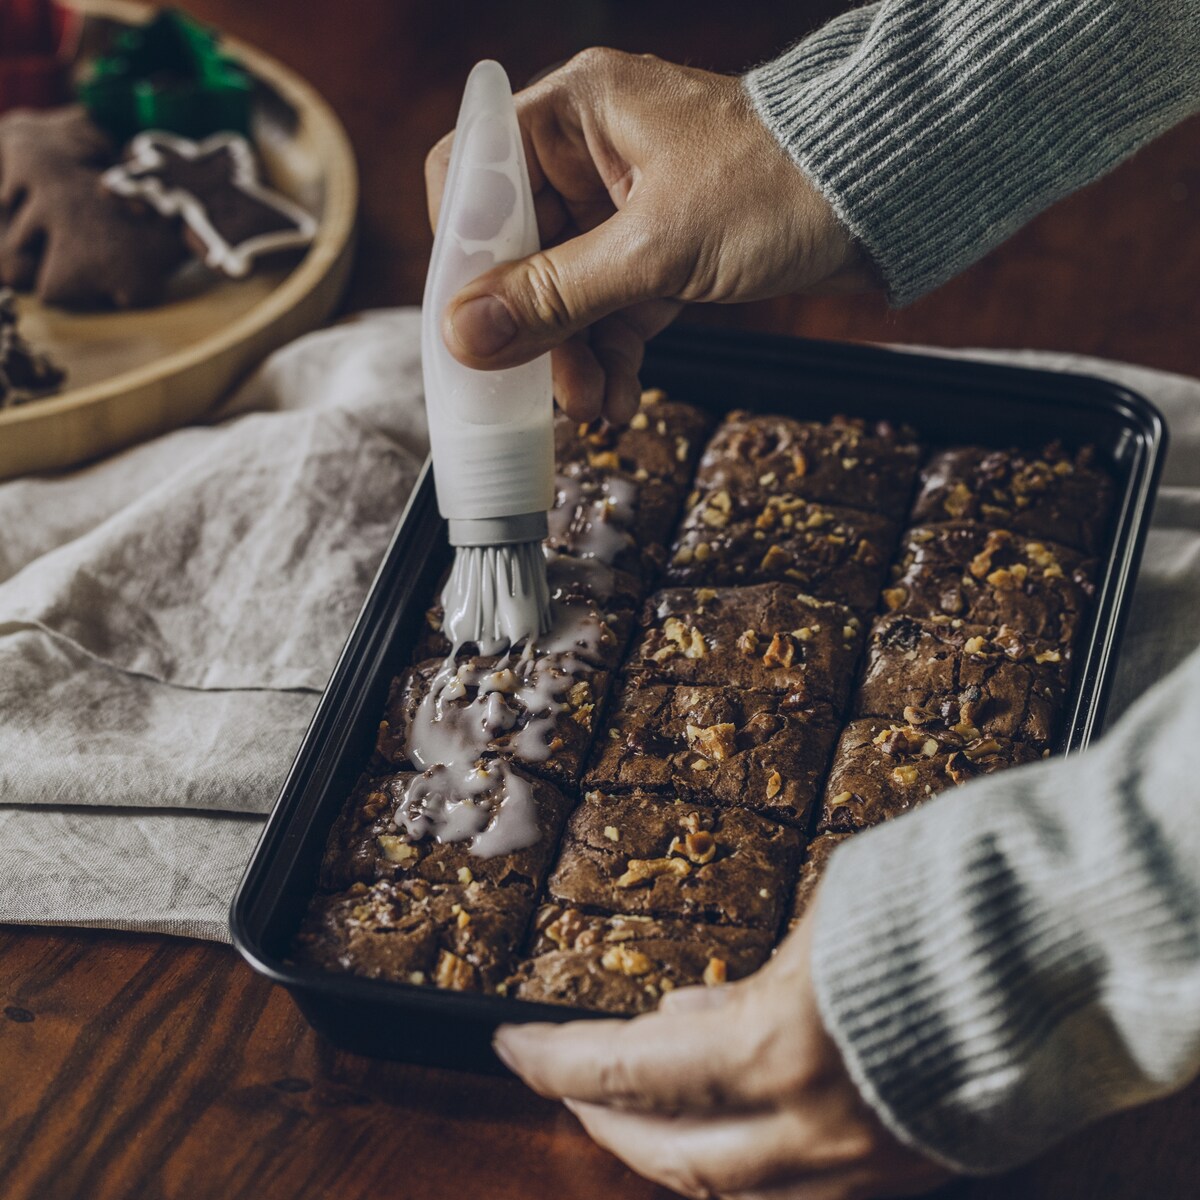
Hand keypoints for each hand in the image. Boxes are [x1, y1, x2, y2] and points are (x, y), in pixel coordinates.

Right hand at [426, 49, 875, 424]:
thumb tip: (466, 333)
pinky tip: (616, 398)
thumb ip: (558, 294)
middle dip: (530, 325)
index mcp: (578, 111)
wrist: (884, 199)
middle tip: (528, 387)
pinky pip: (614, 308)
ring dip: (572, 354)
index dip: (463, 247)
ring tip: (588, 407)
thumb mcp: (659, 247)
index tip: (467, 317)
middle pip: (520, 247)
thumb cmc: (785, 183)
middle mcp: (592, 153)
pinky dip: (612, 354)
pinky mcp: (662, 251)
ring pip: (568, 289)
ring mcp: (626, 206)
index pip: (475, 170)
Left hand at [494, 906, 949, 1199]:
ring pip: (735, 1190)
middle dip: (606, 1123)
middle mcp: (817, 1129)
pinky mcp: (909, 1167)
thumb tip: (684, 1016)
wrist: (1077, 940)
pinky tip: (732, 1116)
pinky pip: (799, 1186)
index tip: (511, 1044)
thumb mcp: (820, 920)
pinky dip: (745, 1156)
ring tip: (636, 1104)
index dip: (559, 1062)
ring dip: (672, 1149)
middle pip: (676, 1159)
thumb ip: (747, 983)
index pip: (630, 1073)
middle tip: (564, 1083)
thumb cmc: (944, 899)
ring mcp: (867, 1162)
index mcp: (781, 1047)